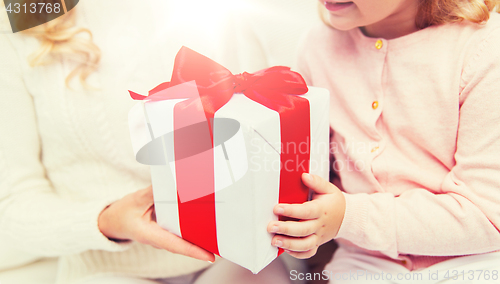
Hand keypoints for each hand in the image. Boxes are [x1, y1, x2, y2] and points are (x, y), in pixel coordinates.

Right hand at [98, 186, 214, 261]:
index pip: (177, 246)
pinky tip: (205, 218)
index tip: (210, 256)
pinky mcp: (168, 230)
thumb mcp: (135, 200)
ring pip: (186, 237)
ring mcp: (165, 235)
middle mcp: (162, 238)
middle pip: (187, 243)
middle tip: (224, 239)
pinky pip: (183, 229)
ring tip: (220, 228)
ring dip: (201, 234)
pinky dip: (194, 225)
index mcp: (152, 235)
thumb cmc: (122, 213)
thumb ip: (152, 192)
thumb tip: (170, 183)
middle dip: (204, 242)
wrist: (113, 222)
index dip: (194, 251)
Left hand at [267, 173, 345, 258]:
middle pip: (303, 230)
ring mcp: (319, 236)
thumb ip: (316, 181)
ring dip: (289, 244)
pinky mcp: (317, 244)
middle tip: (271, 226)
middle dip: (286, 229)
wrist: (346, 217)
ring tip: (274, 240)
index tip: (277, 208)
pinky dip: (297, 253)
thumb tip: (304, 176)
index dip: (291, 211)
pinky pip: (308, 253)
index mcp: (321, 210)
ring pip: (305, 244)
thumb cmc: (333, 201)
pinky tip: (284, 249)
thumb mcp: (328, 188)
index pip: (306, 211)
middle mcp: (320, 225)